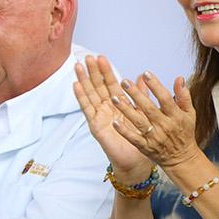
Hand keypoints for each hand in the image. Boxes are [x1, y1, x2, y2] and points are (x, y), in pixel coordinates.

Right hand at [73, 56, 151, 179]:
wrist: (136, 161)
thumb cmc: (140, 139)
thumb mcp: (143, 113)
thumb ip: (141, 95)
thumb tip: (143, 77)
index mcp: (118, 104)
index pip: (111, 84)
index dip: (106, 71)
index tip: (101, 57)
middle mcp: (106, 108)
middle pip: (98, 86)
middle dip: (93, 72)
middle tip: (88, 57)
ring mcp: (99, 116)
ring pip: (90, 94)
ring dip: (84, 80)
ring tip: (78, 66)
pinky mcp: (95, 125)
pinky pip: (87, 109)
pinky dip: (81, 97)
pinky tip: (76, 85)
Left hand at [107, 72, 201, 171]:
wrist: (182, 158)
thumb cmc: (184, 132)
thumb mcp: (189, 113)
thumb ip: (184, 95)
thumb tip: (179, 78)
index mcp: (175, 116)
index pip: (165, 98)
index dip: (156, 86)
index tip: (146, 74)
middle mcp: (165, 126)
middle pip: (149, 108)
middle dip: (136, 95)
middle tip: (124, 81)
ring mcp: (154, 137)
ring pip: (138, 122)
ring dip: (126, 110)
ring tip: (114, 97)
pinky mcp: (145, 146)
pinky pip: (133, 138)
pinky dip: (124, 131)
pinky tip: (114, 122)